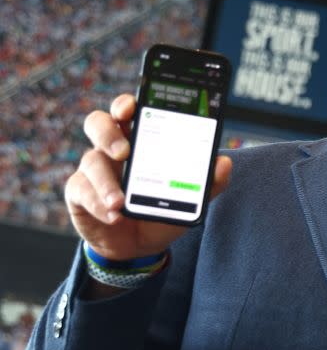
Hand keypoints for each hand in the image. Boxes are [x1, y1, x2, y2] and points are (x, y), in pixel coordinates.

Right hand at [64, 94, 231, 260]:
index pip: (127, 111)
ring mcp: (93, 170)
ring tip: (121, 201)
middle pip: (98, 123)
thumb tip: (224, 163)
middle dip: (108, 132)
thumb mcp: (188, 197)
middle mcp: (112, 149)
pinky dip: (99, 203)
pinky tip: (114, 214)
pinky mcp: (79, 193)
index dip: (126, 104)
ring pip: (90, 161)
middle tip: (125, 151)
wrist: (139, 245)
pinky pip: (82, 192)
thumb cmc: (160, 209)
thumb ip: (208, 181)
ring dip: (106, 182)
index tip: (132, 107)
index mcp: (138, 139)